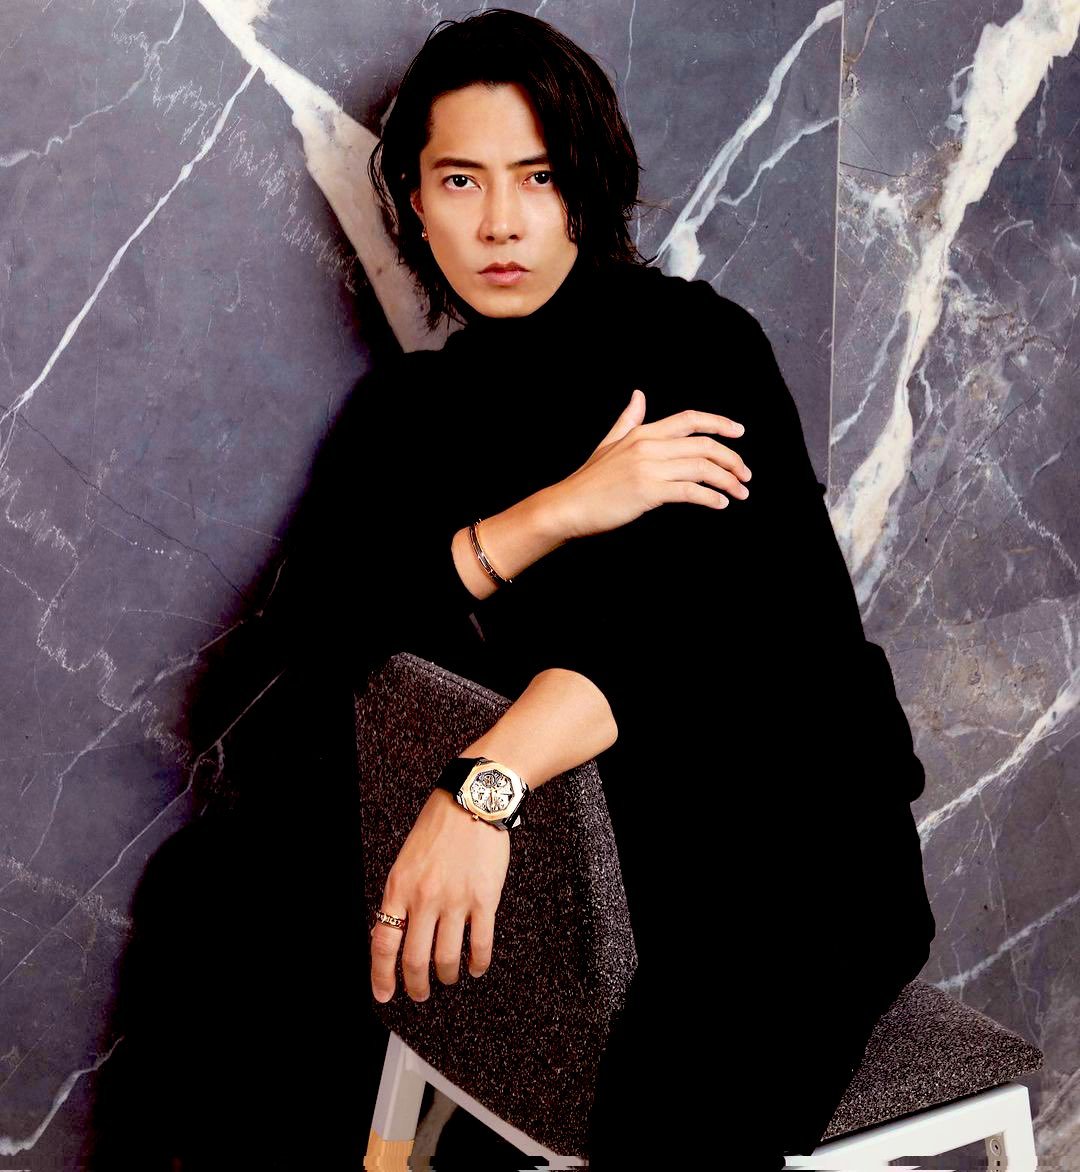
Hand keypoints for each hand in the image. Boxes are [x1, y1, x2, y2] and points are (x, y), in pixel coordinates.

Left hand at [370, 788, 509, 1002]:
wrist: (471, 801)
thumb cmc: (439, 826)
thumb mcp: (407, 861)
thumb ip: (402, 896)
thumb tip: (399, 932)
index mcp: (399, 888)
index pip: (383, 944)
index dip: (382, 976)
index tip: (385, 994)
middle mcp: (424, 898)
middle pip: (415, 960)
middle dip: (416, 986)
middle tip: (420, 994)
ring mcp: (455, 901)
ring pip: (447, 959)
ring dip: (446, 977)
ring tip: (448, 979)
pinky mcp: (484, 899)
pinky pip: (480, 945)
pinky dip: (477, 964)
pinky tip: (476, 968)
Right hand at [550, 389, 751, 540]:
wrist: (567, 506)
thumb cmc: (589, 480)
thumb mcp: (609, 443)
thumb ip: (628, 420)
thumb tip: (639, 395)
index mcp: (642, 432)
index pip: (689, 420)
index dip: (719, 423)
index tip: (740, 433)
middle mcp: (648, 445)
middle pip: (703, 445)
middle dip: (731, 459)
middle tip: (745, 475)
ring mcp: (648, 468)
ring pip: (701, 467)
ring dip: (726, 481)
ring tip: (739, 493)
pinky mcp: (648, 491)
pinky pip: (689, 491)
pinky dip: (709, 498)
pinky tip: (720, 504)